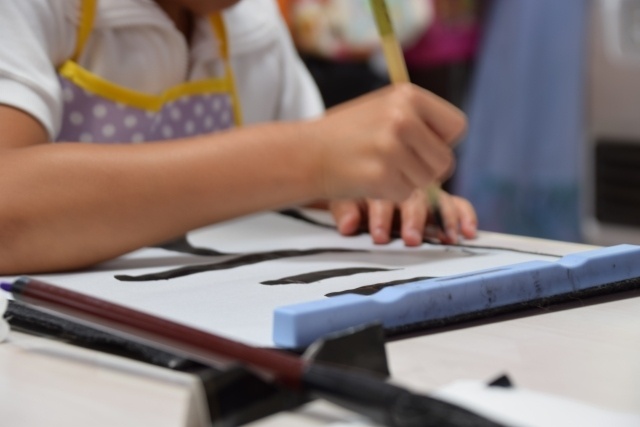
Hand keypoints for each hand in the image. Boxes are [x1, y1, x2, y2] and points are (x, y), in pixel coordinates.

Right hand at [307, 83, 465, 202]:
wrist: (305, 153)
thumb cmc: (348, 134)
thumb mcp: (384, 108)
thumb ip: (418, 118)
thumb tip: (452, 138)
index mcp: (407, 95)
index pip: (457, 126)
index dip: (441, 141)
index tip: (420, 145)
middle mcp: (402, 118)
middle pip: (446, 160)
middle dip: (426, 168)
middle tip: (396, 163)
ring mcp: (391, 148)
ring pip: (428, 181)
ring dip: (408, 181)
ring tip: (379, 167)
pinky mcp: (382, 176)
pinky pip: (406, 194)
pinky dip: (390, 193)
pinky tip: (369, 179)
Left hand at [329, 189, 476, 244]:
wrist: (352, 163)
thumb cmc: (347, 184)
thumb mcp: (340, 193)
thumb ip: (345, 209)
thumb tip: (348, 226)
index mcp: (380, 175)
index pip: (384, 192)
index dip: (382, 216)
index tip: (379, 236)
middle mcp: (406, 179)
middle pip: (414, 196)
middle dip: (414, 219)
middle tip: (412, 239)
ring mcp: (424, 187)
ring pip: (438, 199)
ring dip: (443, 219)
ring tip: (448, 238)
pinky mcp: (440, 199)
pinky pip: (456, 203)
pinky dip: (464, 215)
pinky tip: (469, 231)